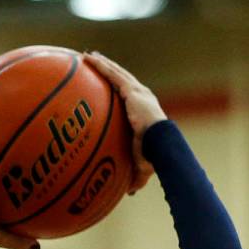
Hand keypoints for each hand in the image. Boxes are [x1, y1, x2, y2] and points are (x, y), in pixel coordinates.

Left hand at [84, 52, 167, 194]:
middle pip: (121, 80)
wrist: (161, 145)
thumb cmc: (155, 156)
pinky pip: (112, 74)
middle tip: (93, 64)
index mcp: (144, 111)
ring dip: (101, 63)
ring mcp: (137, 91)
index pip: (129, 97)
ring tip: (86, 56)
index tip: (107, 86)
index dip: (118, 90)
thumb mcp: (141, 166)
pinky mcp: (131, 90)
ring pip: (115, 73)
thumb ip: (134, 176)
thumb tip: (128, 192)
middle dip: (108, 71)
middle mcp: (142, 97)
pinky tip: (87, 58)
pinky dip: (100, 65)